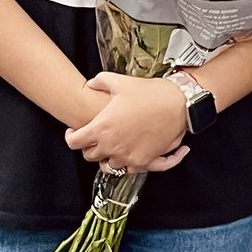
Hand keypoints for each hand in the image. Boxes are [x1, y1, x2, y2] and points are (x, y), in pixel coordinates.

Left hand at [64, 72, 190, 172]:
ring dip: (110, 156)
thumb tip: (91, 84)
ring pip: (109, 165)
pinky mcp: (144, 161)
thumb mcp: (122, 82)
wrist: (180, 103)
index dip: (71, 137)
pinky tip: (134, 151)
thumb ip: (101, 81)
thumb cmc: (151, 93)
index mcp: (101, 128)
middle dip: (91, 146)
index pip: (74, 143)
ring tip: (116, 144)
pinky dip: (130, 163)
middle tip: (98, 136)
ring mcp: (128, 156)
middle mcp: (112, 146)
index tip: (75, 133)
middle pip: (90, 156)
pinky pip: (129, 169)